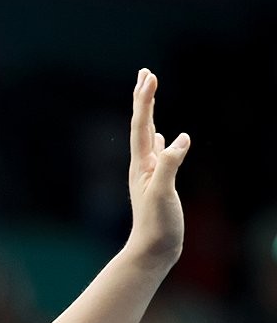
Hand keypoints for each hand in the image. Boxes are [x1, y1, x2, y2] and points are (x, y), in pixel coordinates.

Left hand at [127, 68, 189, 268]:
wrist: (153, 250)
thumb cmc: (157, 225)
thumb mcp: (163, 193)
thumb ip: (169, 165)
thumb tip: (180, 138)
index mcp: (141, 164)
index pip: (142, 125)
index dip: (145, 99)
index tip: (149, 75)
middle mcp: (142, 165)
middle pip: (141, 125)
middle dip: (143, 98)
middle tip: (145, 73)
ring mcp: (149, 173)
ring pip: (149, 136)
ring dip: (150, 114)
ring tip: (149, 96)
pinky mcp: (158, 183)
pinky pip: (158, 154)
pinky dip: (160, 140)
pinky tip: (162, 137)